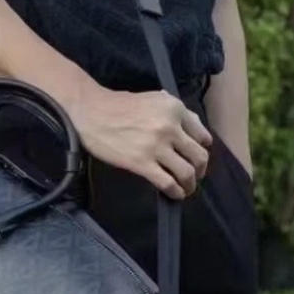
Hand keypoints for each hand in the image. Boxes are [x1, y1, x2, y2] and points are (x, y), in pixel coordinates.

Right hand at [68, 85, 211, 199]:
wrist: (91, 111)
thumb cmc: (119, 105)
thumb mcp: (153, 99)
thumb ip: (175, 111)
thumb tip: (194, 126)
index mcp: (175, 108)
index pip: (202, 136)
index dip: (202, 150)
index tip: (197, 158)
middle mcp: (170, 127)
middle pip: (199, 157)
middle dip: (201, 171)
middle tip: (196, 176)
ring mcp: (156, 146)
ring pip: (187, 173)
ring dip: (190, 185)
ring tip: (187, 189)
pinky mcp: (142, 163)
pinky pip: (168, 183)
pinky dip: (175, 192)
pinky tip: (174, 194)